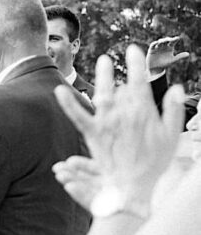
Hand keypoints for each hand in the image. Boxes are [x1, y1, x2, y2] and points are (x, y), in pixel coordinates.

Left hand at [54, 44, 187, 209]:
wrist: (132, 184)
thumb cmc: (154, 162)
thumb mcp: (171, 136)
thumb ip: (173, 110)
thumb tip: (176, 88)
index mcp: (144, 112)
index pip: (140, 81)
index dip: (137, 64)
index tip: (133, 50)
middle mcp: (123, 114)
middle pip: (121, 88)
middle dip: (118, 73)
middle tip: (111, 59)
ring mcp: (106, 122)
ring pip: (102, 94)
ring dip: (102, 77)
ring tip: (102, 61)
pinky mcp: (92, 133)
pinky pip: (77, 115)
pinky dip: (68, 102)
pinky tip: (58, 90)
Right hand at [147, 36, 190, 75]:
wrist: (156, 68)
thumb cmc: (165, 64)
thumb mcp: (173, 60)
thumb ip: (179, 57)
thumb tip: (188, 54)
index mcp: (170, 47)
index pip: (173, 42)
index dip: (175, 39)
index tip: (177, 38)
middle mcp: (164, 46)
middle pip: (166, 40)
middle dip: (168, 39)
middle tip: (170, 39)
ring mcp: (158, 47)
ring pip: (160, 42)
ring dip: (162, 41)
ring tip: (163, 41)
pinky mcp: (151, 49)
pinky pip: (153, 45)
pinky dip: (154, 43)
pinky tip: (157, 43)